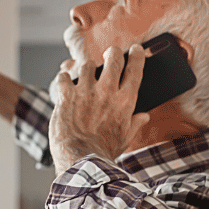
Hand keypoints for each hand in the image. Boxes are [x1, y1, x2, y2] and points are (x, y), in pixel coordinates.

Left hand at [48, 44, 151, 171]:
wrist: (80, 158)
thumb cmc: (103, 151)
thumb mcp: (125, 138)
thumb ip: (134, 124)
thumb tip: (144, 117)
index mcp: (125, 101)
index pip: (135, 70)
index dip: (137, 56)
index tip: (136, 50)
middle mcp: (107, 91)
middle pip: (113, 58)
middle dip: (113, 52)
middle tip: (111, 53)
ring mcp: (86, 91)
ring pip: (87, 65)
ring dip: (86, 68)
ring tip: (85, 73)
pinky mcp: (67, 95)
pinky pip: (64, 76)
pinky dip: (64, 77)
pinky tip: (65, 81)